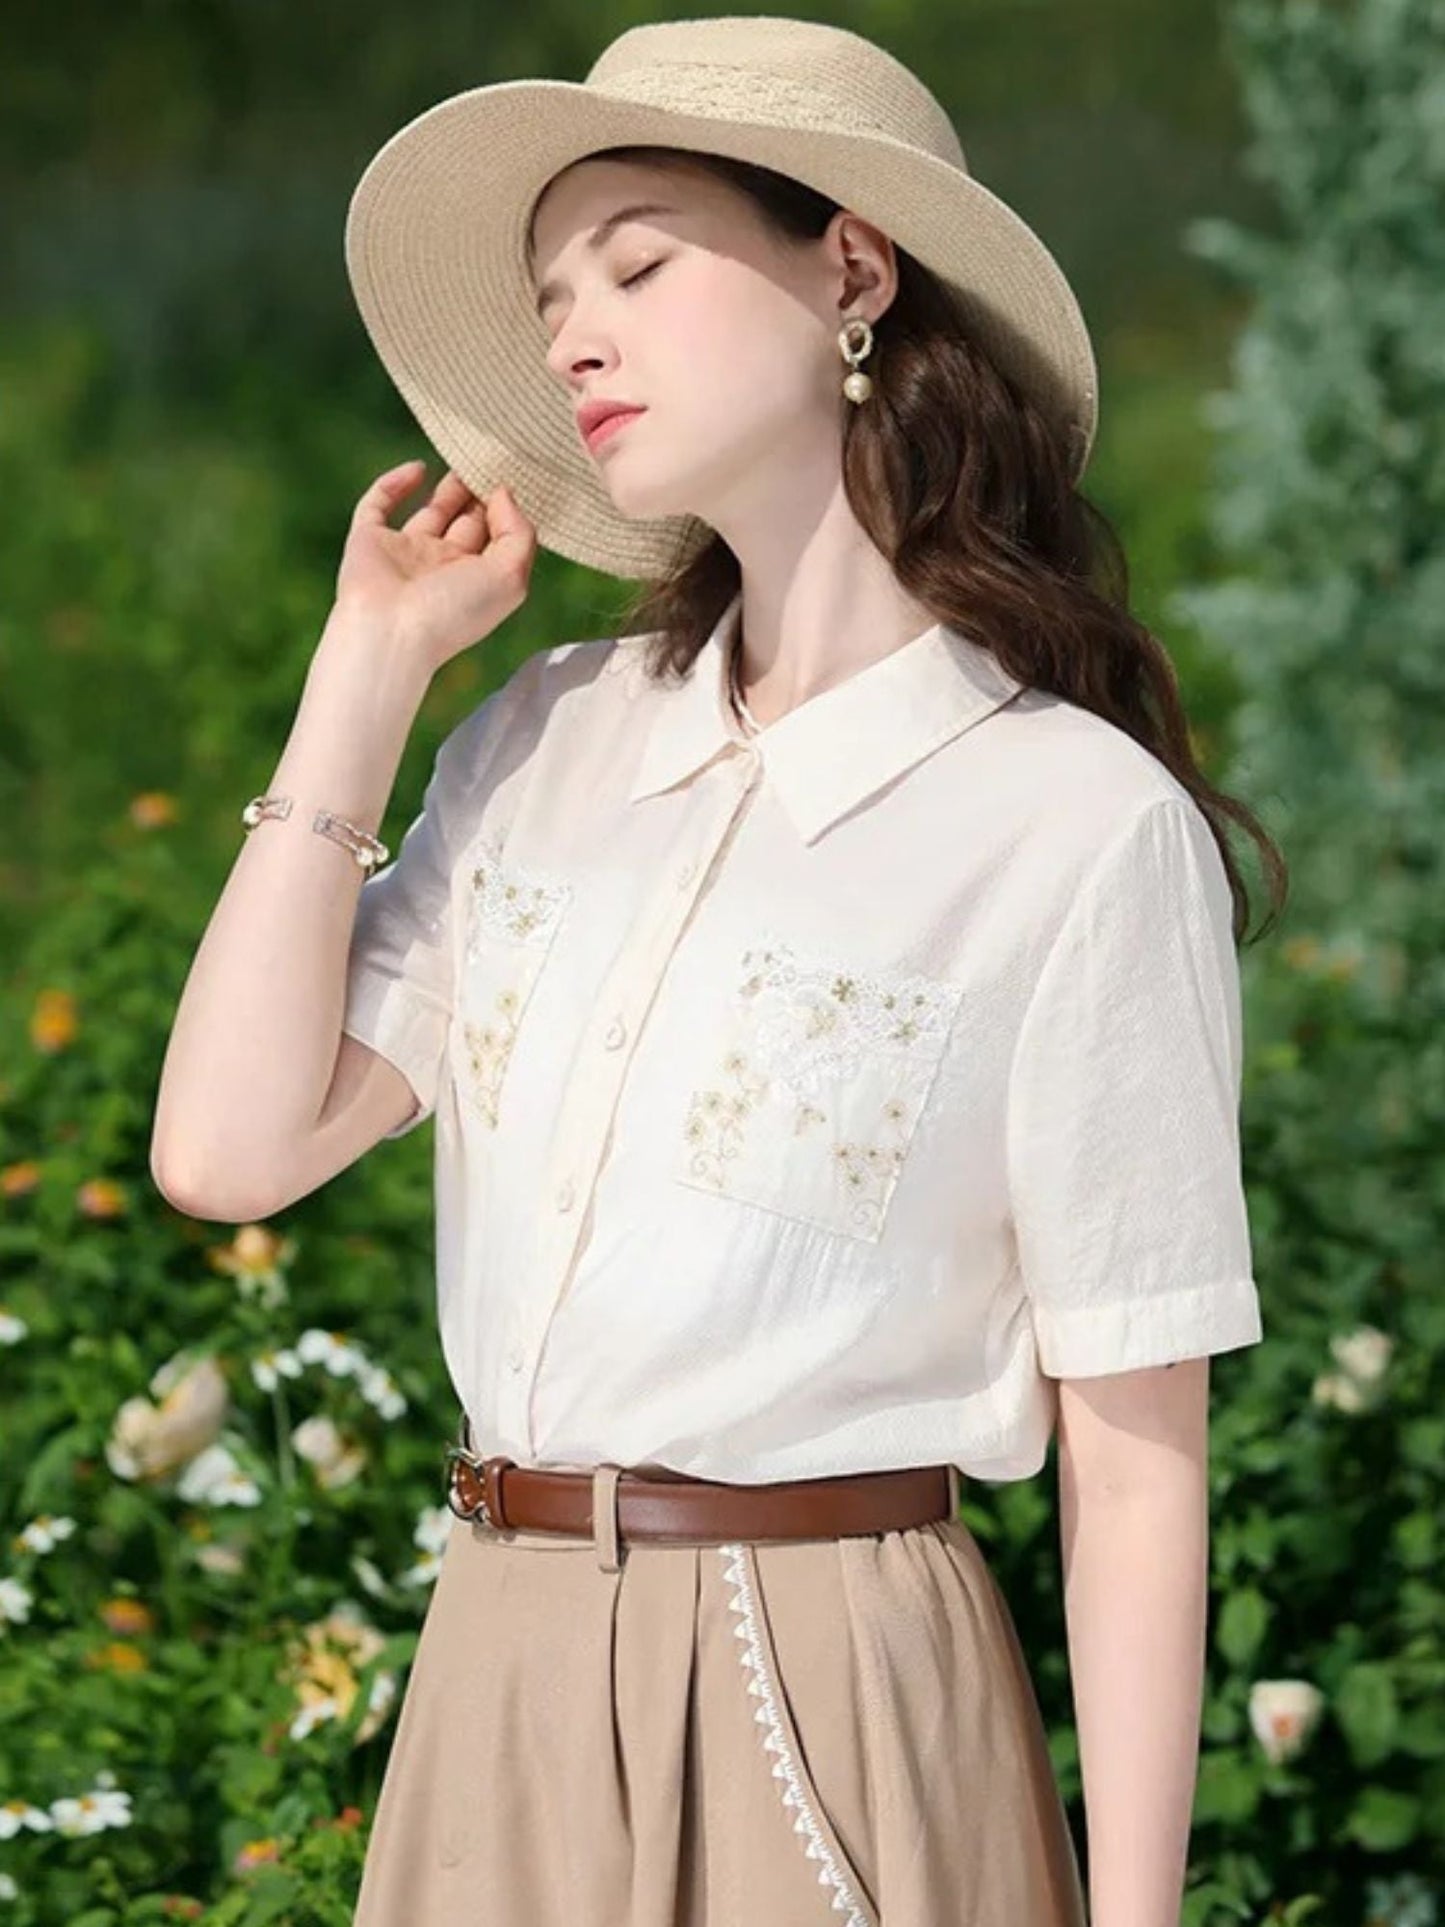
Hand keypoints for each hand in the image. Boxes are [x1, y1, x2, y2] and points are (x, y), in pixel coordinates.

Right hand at [331, 458, 538, 678]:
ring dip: (450, 486)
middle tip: (495, 461)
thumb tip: (503, 493)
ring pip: (432, 512)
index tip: (518, 479)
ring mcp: (406, 554)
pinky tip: (419, 468)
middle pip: (470, 523)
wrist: (391, 633)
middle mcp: (444, 568)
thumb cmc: (454, 612)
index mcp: (477, 581)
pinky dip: (395, 483)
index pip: (500, 540)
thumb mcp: (509, 576)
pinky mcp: (370, 540)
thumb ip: (519, 533)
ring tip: (467, 457)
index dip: (509, 511)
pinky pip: (379, 504)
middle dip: (483, 494)